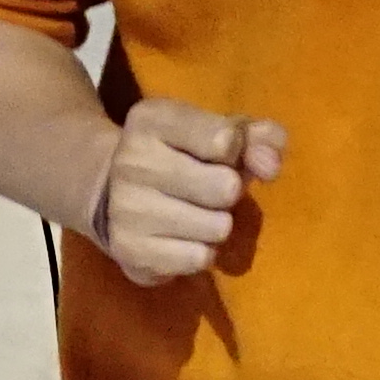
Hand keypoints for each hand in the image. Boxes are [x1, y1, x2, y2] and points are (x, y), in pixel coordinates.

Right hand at [86, 96, 280, 285]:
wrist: (109, 192)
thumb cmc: (182, 155)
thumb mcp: (220, 131)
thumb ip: (261, 137)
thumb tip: (270, 165)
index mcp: (152, 120)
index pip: (225, 140)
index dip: (237, 151)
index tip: (220, 153)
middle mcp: (131, 160)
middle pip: (225, 187)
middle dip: (228, 191)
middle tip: (209, 189)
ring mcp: (126, 208)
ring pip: (217, 227)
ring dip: (216, 224)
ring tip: (195, 213)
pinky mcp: (130, 250)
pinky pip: (199, 258)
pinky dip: (200, 252)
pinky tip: (181, 238)